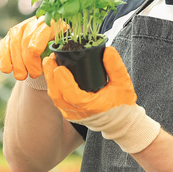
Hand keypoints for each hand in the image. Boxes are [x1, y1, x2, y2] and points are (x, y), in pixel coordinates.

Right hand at [0, 16, 54, 81]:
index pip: (40, 35)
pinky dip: (4, 61)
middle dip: (29, 62)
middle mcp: (33, 23)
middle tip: (34, 75)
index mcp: (50, 24)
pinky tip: (9, 70)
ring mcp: (19, 29)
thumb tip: (50, 60)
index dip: (37, 49)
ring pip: (14, 46)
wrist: (48, 45)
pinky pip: (3, 48)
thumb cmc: (57, 49)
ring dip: (17, 65)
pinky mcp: (8, 37)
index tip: (39, 66)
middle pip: (26, 42)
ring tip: (23, 76)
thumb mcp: (62, 49)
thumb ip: (57, 53)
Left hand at [43, 47, 161, 154]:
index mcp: (91, 106)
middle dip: (51, 76)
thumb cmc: (121, 103)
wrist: (118, 121)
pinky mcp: (68, 113)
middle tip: (49, 58)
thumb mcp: (123, 84)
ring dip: (50, 80)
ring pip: (55, 97)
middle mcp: (78, 112)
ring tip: (49, 62)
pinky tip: (52, 72)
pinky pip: (57, 99)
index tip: (59, 67)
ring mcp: (71, 114)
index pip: (72, 95)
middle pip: (58, 95)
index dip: (64, 81)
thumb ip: (116, 68)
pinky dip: (53, 85)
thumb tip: (108, 50)